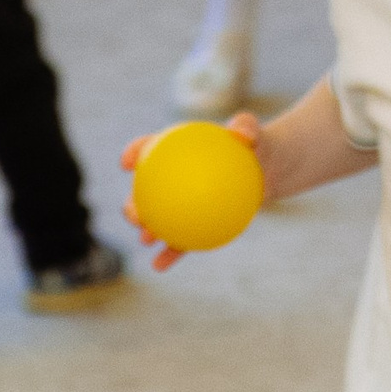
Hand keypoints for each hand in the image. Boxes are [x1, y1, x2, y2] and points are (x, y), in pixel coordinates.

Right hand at [121, 113, 261, 270]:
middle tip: (134, 214)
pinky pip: (180, 240)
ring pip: (157, 219)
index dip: (135, 152)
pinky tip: (159, 266)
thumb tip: (243, 134)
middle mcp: (172, 178)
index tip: (126, 163)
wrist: (264, 171)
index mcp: (177, 150)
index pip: (150, 147)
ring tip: (144, 239)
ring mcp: (181, 203)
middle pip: (144, 191)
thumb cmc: (254, 146)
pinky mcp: (194, 223)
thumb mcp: (254, 132)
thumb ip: (246, 126)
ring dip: (146, 230)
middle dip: (132, 204)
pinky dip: (169, 253)